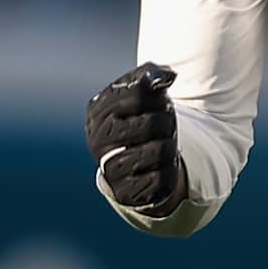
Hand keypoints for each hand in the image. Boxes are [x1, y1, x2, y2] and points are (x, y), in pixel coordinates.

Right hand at [86, 63, 184, 212]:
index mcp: (98, 111)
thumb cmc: (141, 118)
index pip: (141, 93)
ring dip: (170, 147)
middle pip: (154, 124)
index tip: (157, 102)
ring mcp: (109, 170)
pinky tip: (160, 168)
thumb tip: (165, 77)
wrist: (138, 161)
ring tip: (161, 146)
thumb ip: (152, 74)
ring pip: (161, 151)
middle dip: (167, 122)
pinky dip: (169, 171)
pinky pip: (163, 179)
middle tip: (162, 127)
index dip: (159, 97)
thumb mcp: (144, 91)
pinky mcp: (126, 194)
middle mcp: (97, 141)